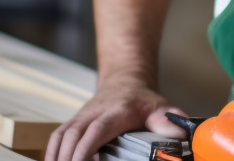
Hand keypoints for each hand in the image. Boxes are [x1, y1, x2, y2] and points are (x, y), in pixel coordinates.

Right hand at [46, 73, 188, 160]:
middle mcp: (93, 113)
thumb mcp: (159, 107)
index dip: (88, 147)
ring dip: (58, 156)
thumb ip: (168, 120)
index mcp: (115, 112)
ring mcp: (80, 117)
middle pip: (74, 135)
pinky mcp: (72, 123)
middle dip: (70, 158)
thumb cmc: (141, 100)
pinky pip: (57, 138)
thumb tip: (180, 133)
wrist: (124, 81)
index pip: (97, 129)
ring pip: (62, 137)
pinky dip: (52, 153)